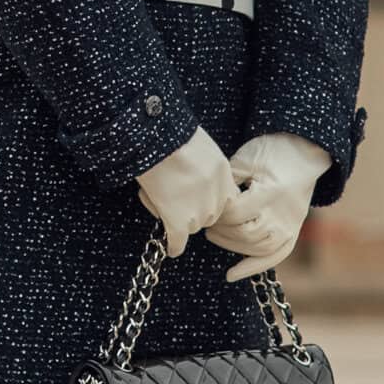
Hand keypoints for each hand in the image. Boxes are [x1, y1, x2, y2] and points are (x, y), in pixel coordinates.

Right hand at [134, 125, 241, 258]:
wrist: (156, 140)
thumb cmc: (172, 134)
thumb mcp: (201, 146)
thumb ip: (205, 165)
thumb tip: (196, 173)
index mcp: (224, 174)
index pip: (226, 198)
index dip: (212, 200)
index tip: (200, 198)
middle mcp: (217, 195)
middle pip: (210, 215)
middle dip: (195, 210)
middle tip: (174, 194)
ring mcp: (199, 211)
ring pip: (193, 226)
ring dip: (179, 219)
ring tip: (158, 197)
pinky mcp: (179, 221)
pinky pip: (178, 241)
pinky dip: (175, 245)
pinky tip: (172, 248)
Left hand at [205, 132, 330, 281]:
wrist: (304, 151)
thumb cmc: (272, 150)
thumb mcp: (246, 159)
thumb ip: (228, 182)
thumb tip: (208, 203)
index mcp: (271, 193)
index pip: (237, 215)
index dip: (219, 214)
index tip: (208, 207)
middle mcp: (284, 214)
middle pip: (247, 235)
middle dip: (222, 232)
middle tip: (207, 222)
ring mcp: (291, 225)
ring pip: (258, 248)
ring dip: (233, 246)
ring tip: (215, 235)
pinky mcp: (294, 231)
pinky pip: (275, 256)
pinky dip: (253, 267)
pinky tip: (231, 274)